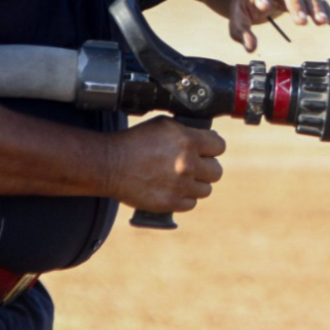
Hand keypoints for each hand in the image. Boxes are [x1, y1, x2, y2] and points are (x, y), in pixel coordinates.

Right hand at [106, 116, 225, 213]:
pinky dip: (184, 198)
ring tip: (182, 178)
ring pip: (206, 189)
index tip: (206, 149)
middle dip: (206, 167)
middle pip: (216, 171)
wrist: (110, 164)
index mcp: (188, 141)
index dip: (212, 147)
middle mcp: (187, 164)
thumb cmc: (135, 141)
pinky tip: (174, 189)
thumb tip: (205, 137)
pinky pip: (191, 203)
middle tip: (194, 165)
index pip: (219, 146)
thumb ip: (188, 131)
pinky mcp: (170, 203)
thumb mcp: (165, 125)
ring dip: (196, 184)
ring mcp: (180, 186)